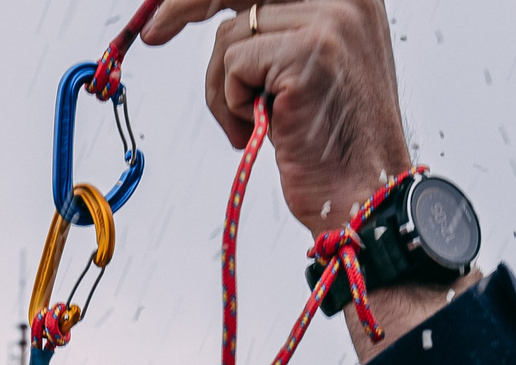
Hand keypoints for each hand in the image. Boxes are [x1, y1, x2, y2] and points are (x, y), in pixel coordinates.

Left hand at [141, 1, 460, 358]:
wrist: (362, 195)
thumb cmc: (329, 144)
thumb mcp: (306, 69)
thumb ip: (275, 32)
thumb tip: (216, 10)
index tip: (172, 11)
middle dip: (186, 6)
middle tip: (154, 34)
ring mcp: (331, 21)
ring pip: (232, 35)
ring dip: (224, 89)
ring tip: (252, 125)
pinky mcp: (308, 52)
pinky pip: (234, 65)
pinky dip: (232, 103)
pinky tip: (263, 128)